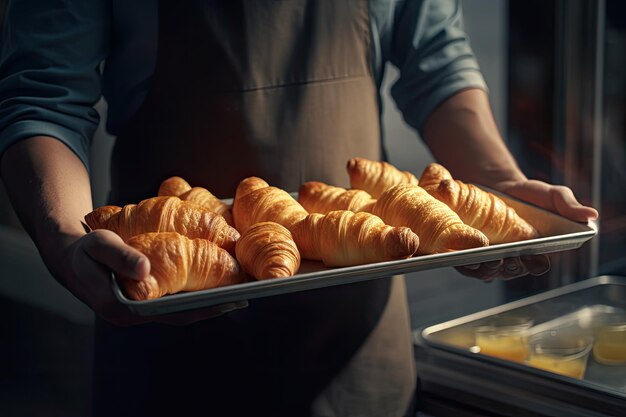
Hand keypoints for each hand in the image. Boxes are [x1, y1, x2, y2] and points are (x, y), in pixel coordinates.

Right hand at [46, 229, 246, 325]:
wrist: (69, 255)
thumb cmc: (84, 250)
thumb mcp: (100, 246)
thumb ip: (120, 257)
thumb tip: (146, 270)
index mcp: (123, 307)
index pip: (171, 312)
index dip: (203, 309)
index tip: (230, 301)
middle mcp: (134, 313)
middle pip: (181, 313)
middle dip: (212, 306)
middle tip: (243, 296)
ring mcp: (139, 308)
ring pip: (179, 307)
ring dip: (205, 301)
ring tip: (234, 290)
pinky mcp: (142, 299)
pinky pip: (173, 299)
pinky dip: (192, 293)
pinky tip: (209, 282)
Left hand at [456, 179, 597, 281]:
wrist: (497, 186)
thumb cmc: (530, 195)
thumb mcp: (552, 195)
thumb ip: (569, 206)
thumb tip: (592, 215)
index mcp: (537, 251)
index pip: (537, 266)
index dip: (534, 265)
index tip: (531, 258)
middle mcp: (514, 259)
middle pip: (511, 271)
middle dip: (509, 267)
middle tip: (506, 257)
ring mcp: (492, 258)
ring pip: (489, 271)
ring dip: (487, 268)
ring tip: (486, 257)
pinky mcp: (470, 253)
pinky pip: (467, 265)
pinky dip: (467, 263)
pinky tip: (467, 256)